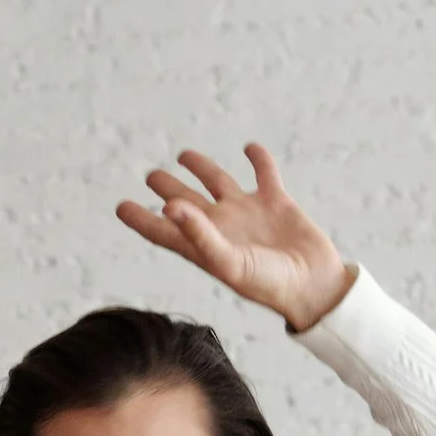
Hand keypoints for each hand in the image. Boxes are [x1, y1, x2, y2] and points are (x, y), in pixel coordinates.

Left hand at [116, 143, 355, 331]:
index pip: (163, 231)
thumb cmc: (269, 283)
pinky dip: (258, 159)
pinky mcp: (276, 202)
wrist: (314, 286)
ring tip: (184, 155)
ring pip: (219, 184)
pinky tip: (249, 149)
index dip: (141, 219)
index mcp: (203, 245)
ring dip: (202, 169)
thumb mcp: (228, 262)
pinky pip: (264, 174)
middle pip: (187, 203)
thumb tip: (168, 207)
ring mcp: (248, 214)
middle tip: (151, 176)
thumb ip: (198, 235)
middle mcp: (222, 227)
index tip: (121, 207)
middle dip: (169, 188)